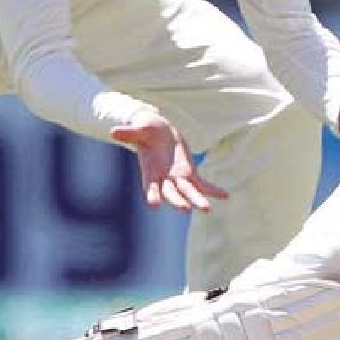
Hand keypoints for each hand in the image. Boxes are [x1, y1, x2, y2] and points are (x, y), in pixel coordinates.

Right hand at [111, 109, 228, 211]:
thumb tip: (113, 131)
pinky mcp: (189, 174)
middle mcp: (164, 179)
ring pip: (189, 192)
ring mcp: (177, 178)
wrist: (158, 133)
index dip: (152, 194)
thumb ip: (129, 133)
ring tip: (207, 209)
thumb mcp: (139, 129)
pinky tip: (225, 196)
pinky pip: (203, 184)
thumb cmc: (146, 130)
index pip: (150, 185)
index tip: (153, 205)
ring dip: (198, 200)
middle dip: (178, 201)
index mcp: (150, 171)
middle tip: (185, 209)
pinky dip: (213, 190)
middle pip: (171, 193)